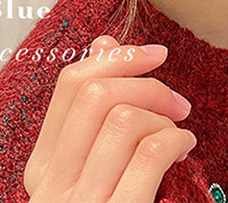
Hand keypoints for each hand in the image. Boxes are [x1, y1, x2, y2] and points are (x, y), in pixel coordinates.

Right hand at [24, 35, 196, 202]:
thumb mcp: (87, 168)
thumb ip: (90, 112)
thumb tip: (102, 43)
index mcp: (43, 166)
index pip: (70, 84)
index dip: (118, 57)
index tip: (155, 55)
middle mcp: (53, 185)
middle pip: (97, 93)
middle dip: (147, 81)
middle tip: (177, 99)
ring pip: (124, 118)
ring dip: (164, 115)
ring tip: (179, 131)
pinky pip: (149, 154)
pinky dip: (175, 139)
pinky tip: (183, 148)